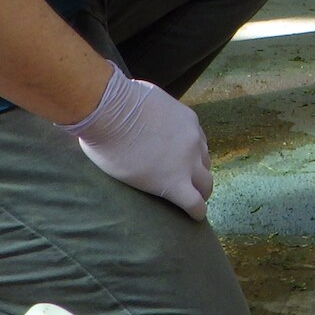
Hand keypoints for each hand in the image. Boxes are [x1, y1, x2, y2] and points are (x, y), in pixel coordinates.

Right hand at [56, 63, 212, 219]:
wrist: (110, 111)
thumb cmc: (116, 100)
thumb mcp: (144, 96)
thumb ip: (149, 107)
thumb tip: (135, 106)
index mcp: (187, 121)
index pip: (197, 142)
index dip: (191, 155)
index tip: (183, 163)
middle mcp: (193, 141)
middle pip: (205, 163)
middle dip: (198, 175)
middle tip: (190, 185)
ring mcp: (186, 162)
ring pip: (205, 184)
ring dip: (199, 193)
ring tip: (192, 203)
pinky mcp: (173, 183)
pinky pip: (194, 204)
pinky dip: (197, 212)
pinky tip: (195, 218)